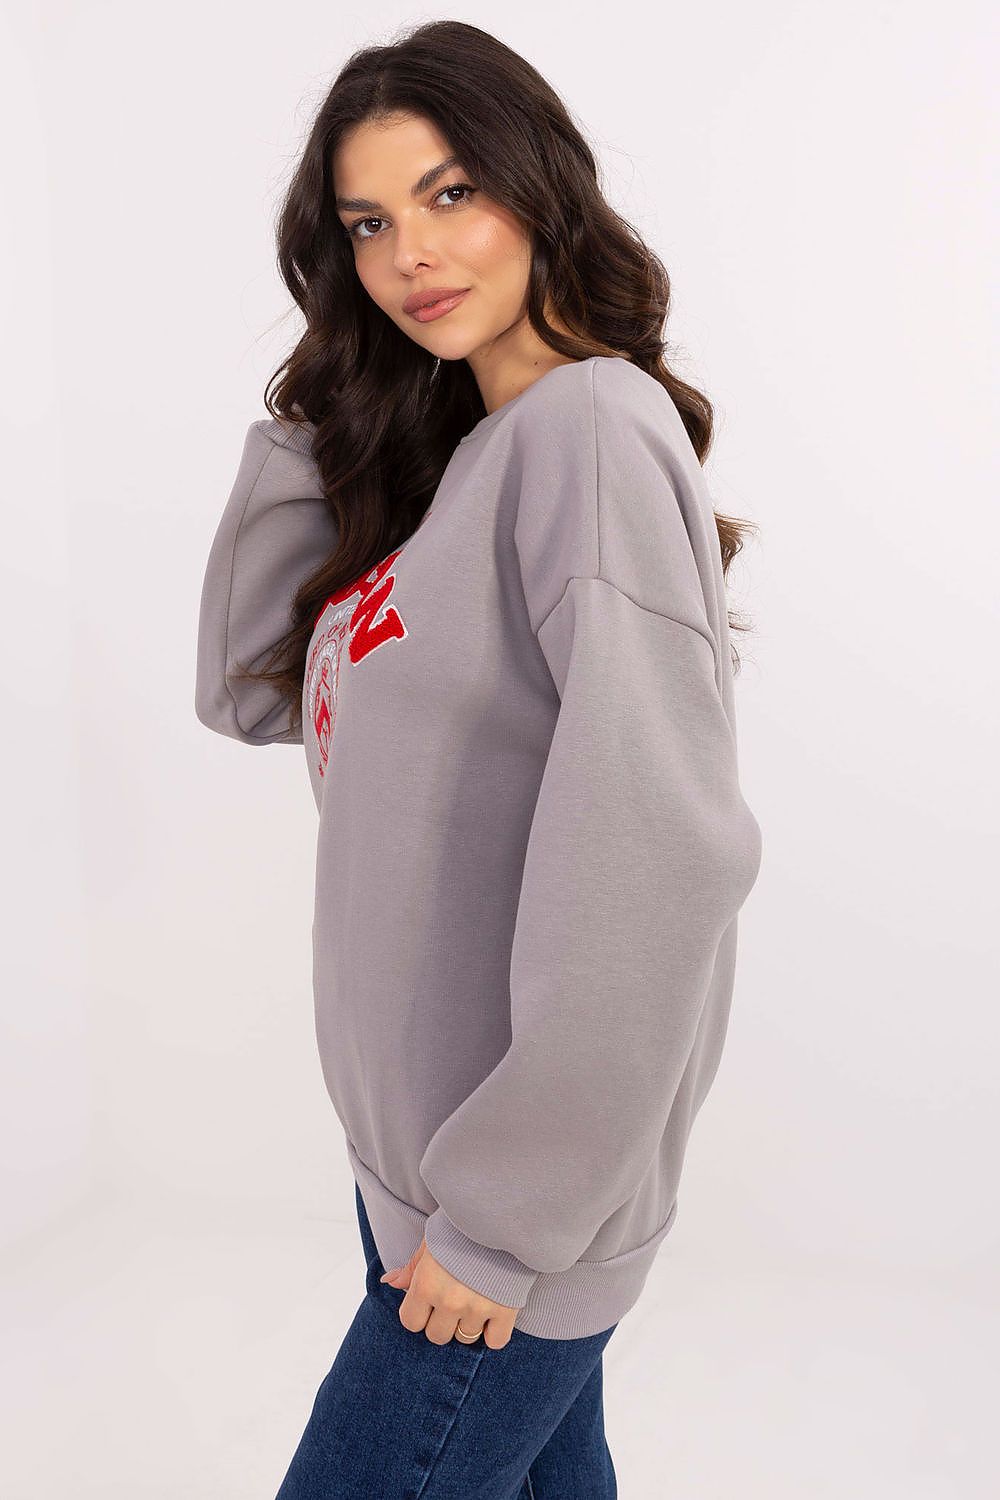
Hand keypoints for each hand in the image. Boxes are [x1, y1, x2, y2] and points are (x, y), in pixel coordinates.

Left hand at [379, 1235, 518, 1348]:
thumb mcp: (431, 1242)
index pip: (411, 1322)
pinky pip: (496, 1341)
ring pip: (465, 1338)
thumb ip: (412, 1267)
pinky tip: (493, 1316)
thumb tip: (390, 1282)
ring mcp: (478, 1308)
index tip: (429, 1300)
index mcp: (426, 1284)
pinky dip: (494, 1333)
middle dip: (442, 1321)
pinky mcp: (506, 1309)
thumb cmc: (461, 1227)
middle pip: (437, 1336)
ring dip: (468, 1324)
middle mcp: (449, 1301)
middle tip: (453, 1301)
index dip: (418, 1312)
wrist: (501, 1215)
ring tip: (475, 1301)